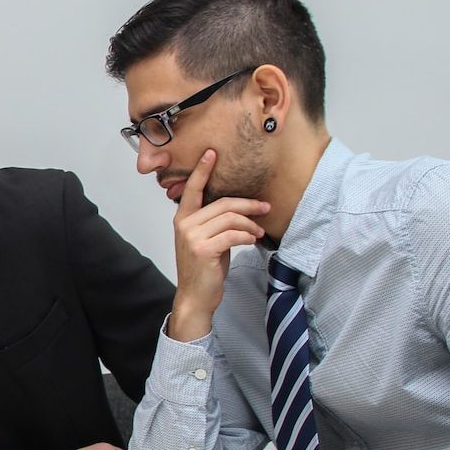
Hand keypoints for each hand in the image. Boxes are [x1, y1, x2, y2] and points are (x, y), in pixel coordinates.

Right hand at [166, 149, 269, 341]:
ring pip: (230, 218)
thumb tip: (240, 208)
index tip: (212, 154)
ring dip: (250, 224)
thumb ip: (215, 222)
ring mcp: (192, 236)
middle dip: (248, 204)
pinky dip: (247, 236)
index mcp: (183, 218)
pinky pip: (233, 234)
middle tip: (265, 207)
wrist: (196, 295)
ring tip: (259, 232)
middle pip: (222, 203)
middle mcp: (184, 224)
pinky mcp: (204, 249)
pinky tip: (252, 240)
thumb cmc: (204, 268)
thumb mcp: (207, 240)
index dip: (202, 170)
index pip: (192, 189)